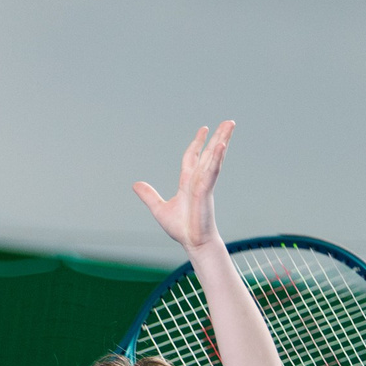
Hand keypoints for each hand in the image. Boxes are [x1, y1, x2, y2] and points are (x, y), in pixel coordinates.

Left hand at [134, 122, 231, 251]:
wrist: (193, 243)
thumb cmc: (182, 229)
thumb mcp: (159, 209)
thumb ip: (149, 195)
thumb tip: (135, 185)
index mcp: (188, 182)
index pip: (193, 157)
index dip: (198, 143)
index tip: (205, 130)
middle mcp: (199, 179)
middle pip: (209, 152)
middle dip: (219, 136)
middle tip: (228, 122)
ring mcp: (204, 183)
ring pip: (214, 157)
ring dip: (222, 140)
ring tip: (229, 125)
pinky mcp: (206, 189)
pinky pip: (212, 170)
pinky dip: (216, 157)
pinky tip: (221, 145)